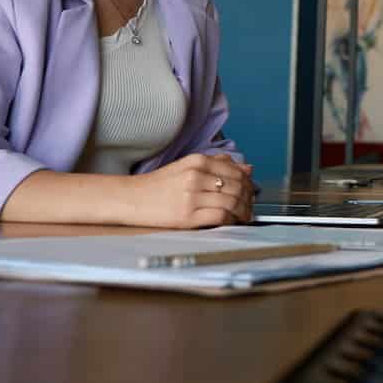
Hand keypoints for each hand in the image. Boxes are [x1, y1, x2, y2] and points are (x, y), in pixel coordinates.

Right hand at [131, 153, 253, 227]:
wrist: (131, 198)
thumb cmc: (159, 184)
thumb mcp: (187, 166)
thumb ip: (218, 164)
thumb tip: (247, 167)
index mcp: (197, 161)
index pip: (236, 171)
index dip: (249, 183)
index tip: (251, 191)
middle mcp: (196, 176)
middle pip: (237, 186)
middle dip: (249, 198)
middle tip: (251, 205)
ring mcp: (192, 196)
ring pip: (232, 201)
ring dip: (244, 210)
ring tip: (244, 215)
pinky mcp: (187, 216)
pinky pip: (220, 216)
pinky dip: (232, 219)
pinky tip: (233, 221)